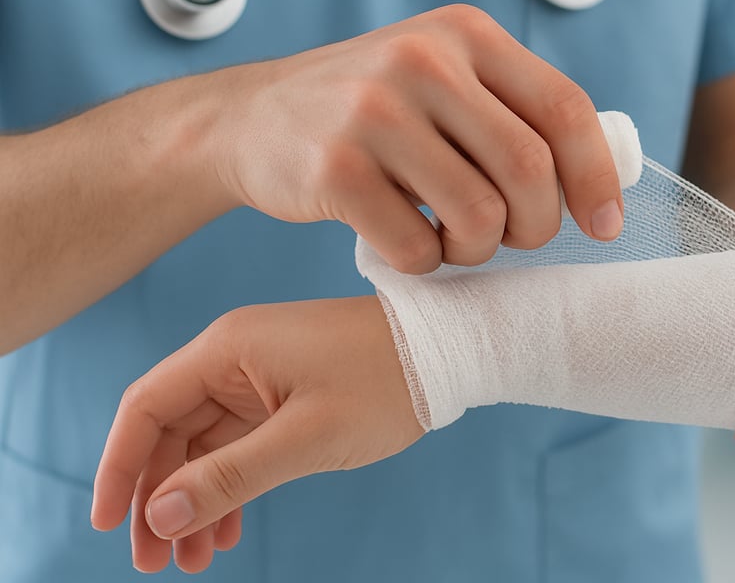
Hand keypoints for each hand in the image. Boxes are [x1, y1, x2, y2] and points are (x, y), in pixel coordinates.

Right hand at [91, 296, 420, 573]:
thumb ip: (231, 476)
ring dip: (195, 501)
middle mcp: (235, 358)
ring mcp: (260, 377)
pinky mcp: (285, 395)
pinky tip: (227, 532)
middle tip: (156, 564)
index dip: (119, 467)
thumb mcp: (306, 436)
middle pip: (170, 432)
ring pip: (204, 446)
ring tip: (193, 562)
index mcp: (229, 349)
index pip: (146, 407)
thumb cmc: (385, 379)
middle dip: (158, 498)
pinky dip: (230, 487)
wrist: (449, 350)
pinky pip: (239, 446)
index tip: (109, 525)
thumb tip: (158, 515)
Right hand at [203, 4, 623, 271]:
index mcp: (466, 34)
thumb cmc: (371, 112)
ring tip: (452, 236)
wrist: (249, 119)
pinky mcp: (333, 169)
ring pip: (479, 216)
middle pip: (530, 170)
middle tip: (515, 236)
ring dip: (478, 249)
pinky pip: (417, 249)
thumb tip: (606, 177)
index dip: (596, 176)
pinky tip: (404, 240)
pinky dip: (423, 264)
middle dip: (538, 225)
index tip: (605, 224)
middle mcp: (423, 60)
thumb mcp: (444, 77)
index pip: (565, 108)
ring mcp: (373, 112)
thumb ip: (514, 110)